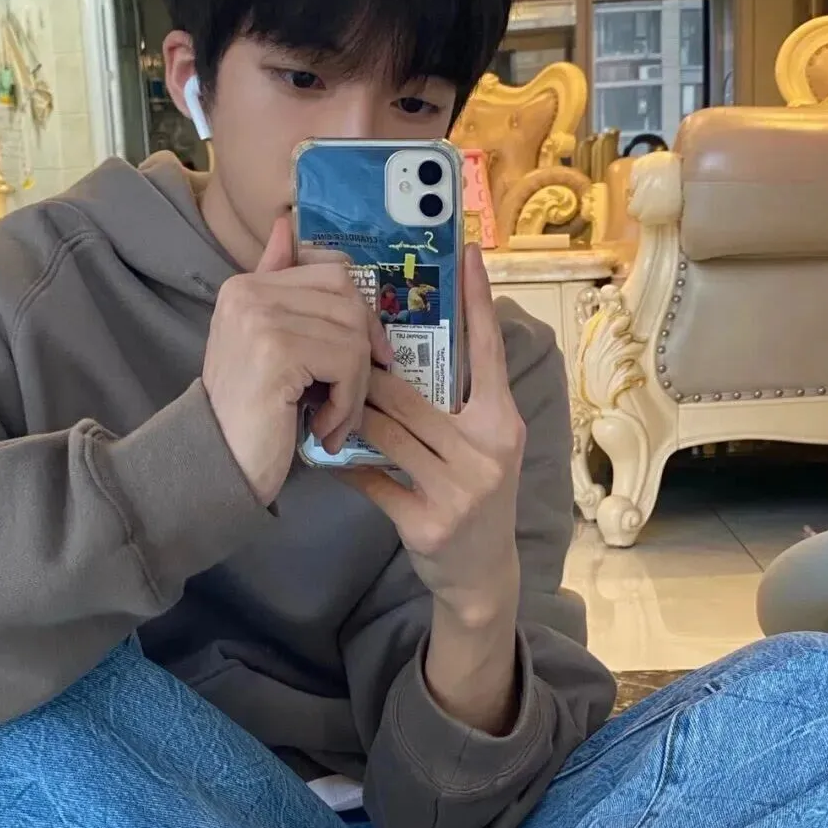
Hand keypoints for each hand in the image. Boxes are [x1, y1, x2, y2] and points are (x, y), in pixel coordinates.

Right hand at [203, 216, 393, 505]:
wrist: (215, 463)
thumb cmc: (248, 415)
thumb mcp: (265, 346)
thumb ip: (279, 289)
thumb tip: (286, 223)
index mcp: (246, 286)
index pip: (333, 273)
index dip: (362, 315)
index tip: (367, 357)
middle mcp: (248, 292)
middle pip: (349, 300)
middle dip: (364, 353)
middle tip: (349, 399)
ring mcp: (261, 318)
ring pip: (354, 335)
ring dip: (355, 389)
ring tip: (331, 421)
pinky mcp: (277, 350)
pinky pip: (348, 363)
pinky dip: (347, 404)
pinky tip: (322, 430)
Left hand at [342, 244, 525, 625]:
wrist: (482, 574)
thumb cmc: (474, 496)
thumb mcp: (482, 448)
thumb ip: (457, 403)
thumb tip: (409, 352)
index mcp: (503, 422)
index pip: (488, 352)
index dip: (479, 301)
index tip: (468, 252)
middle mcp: (488, 451)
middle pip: (412, 395)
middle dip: (367, 375)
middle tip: (333, 347)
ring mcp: (460, 489)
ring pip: (387, 432)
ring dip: (349, 414)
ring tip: (324, 398)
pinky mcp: (427, 522)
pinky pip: (372, 480)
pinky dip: (345, 465)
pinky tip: (327, 456)